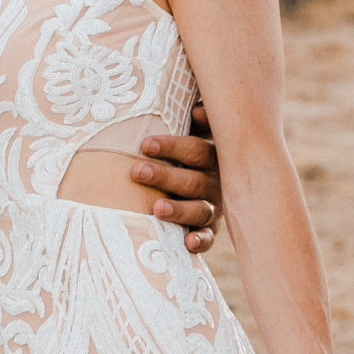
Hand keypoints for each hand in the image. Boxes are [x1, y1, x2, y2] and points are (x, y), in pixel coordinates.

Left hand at [137, 102, 221, 253]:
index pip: (196, 150)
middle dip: (165, 176)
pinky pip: (208, 238)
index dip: (172, 147)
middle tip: (137, 172)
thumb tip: (196, 111)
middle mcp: (216, 182)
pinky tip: (188, 242)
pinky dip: (200, 241)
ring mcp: (214, 207)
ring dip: (179, 210)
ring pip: (199, 210)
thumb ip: (199, 120)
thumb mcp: (198, 132)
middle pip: (193, 180)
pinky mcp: (210, 230)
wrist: (216, 180)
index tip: (145, 144)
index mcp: (213, 156)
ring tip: (156, 208)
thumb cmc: (191, 151)